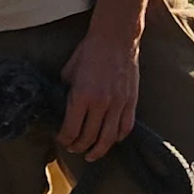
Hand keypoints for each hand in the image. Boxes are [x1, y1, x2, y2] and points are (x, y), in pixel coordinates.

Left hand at [58, 22, 140, 161]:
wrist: (115, 38)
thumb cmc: (90, 51)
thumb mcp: (68, 72)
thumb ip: (66, 92)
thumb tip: (62, 107)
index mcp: (82, 96)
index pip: (71, 130)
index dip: (64, 139)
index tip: (62, 140)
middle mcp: (101, 103)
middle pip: (88, 138)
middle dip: (78, 147)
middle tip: (74, 149)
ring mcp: (118, 104)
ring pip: (109, 138)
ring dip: (98, 150)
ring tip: (92, 155)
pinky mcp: (131, 101)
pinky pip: (126, 127)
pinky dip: (119, 138)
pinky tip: (112, 140)